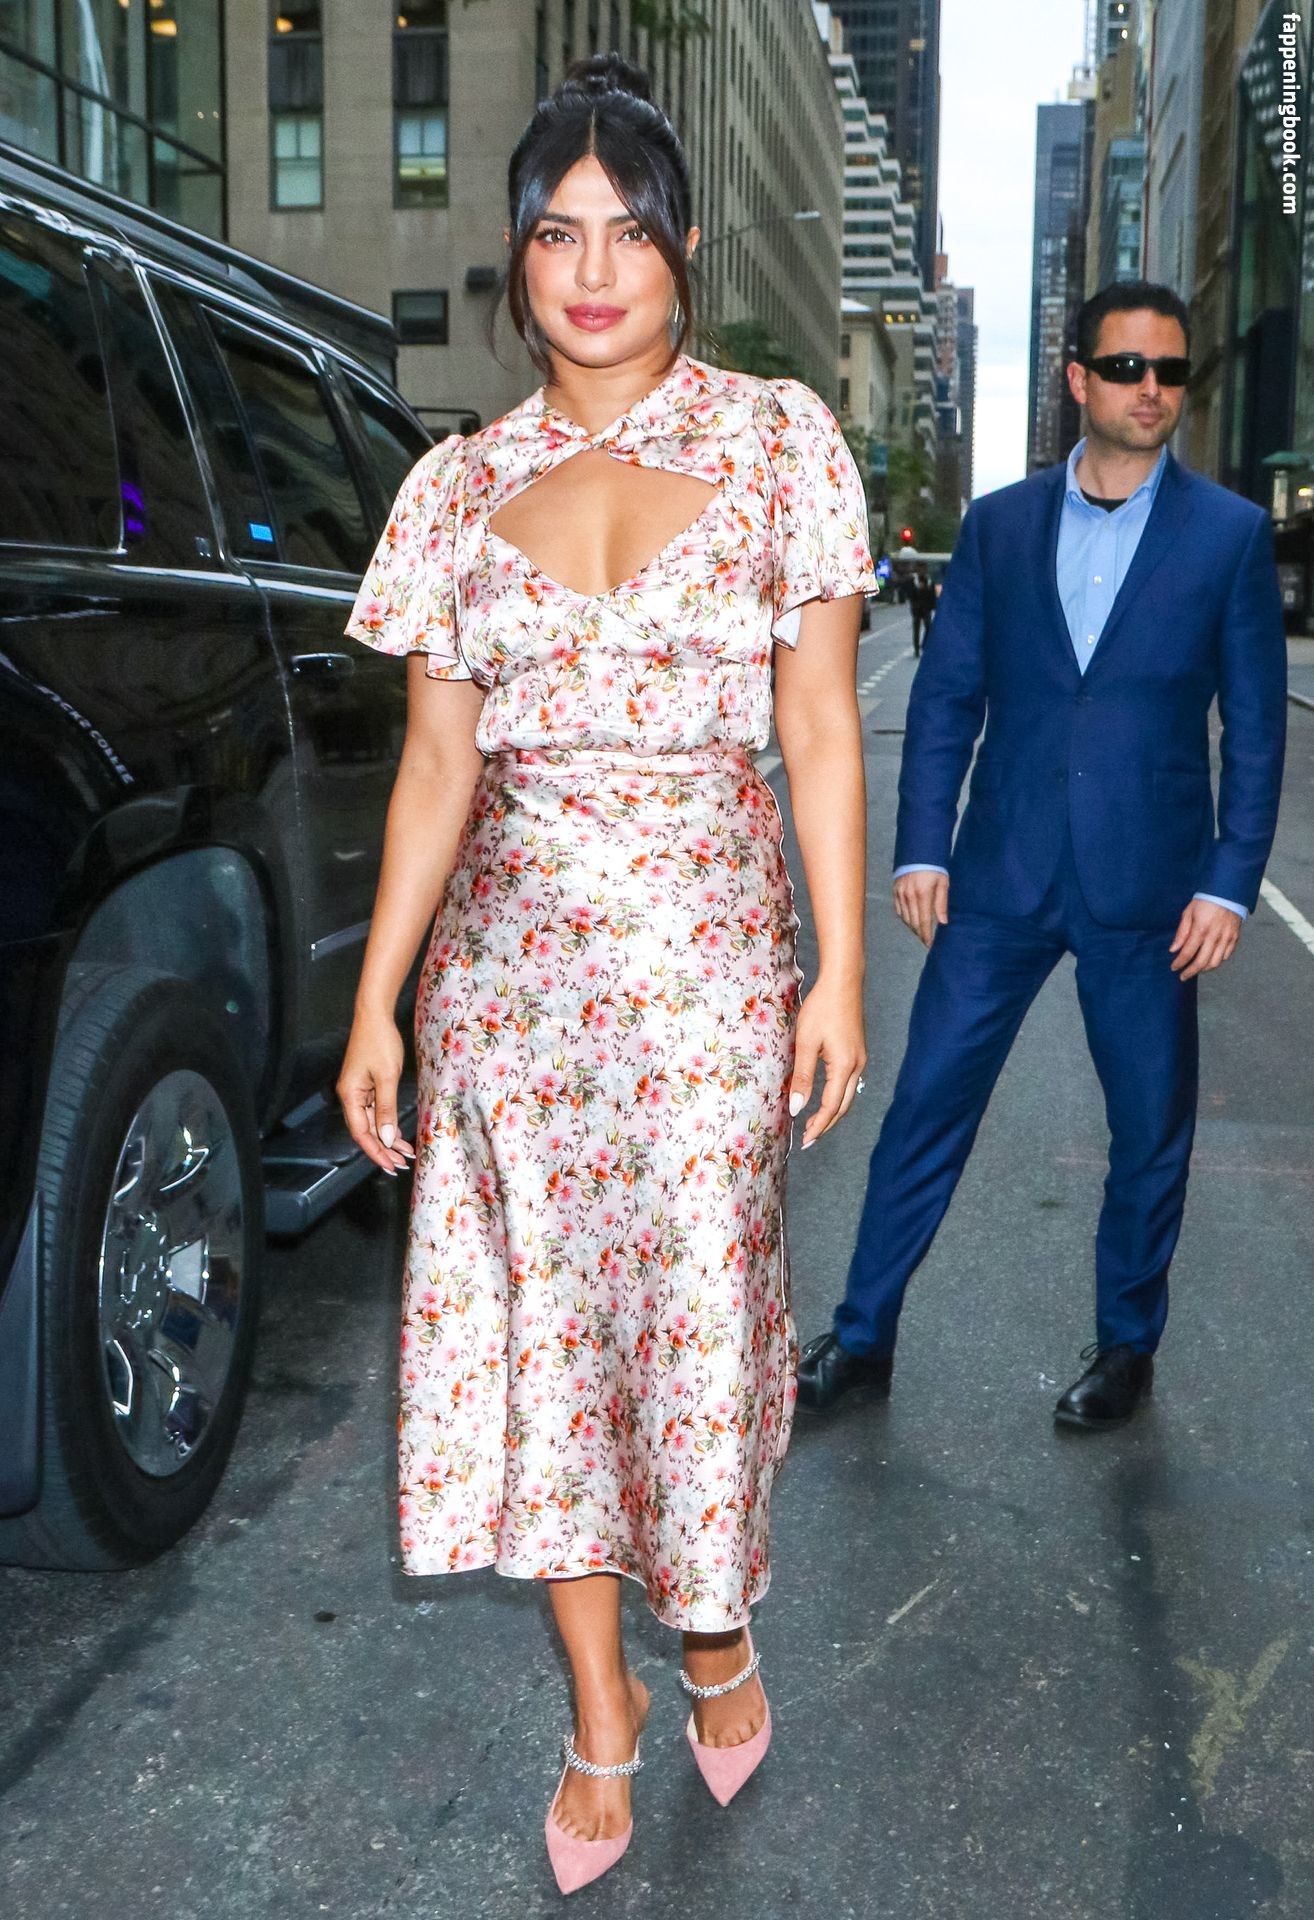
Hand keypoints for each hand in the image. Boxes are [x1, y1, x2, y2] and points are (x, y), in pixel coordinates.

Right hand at [336, 1007, 414, 1174]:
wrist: (375, 1016)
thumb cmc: (380, 1043)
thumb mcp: (387, 1077)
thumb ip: (386, 1109)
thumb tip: (385, 1138)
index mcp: (350, 1096)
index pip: (360, 1133)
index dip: (375, 1151)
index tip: (390, 1165)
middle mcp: (351, 1096)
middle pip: (366, 1131)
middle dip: (383, 1149)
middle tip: (401, 1164)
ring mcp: (359, 1090)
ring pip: (372, 1122)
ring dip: (387, 1138)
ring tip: (405, 1153)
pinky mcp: (367, 1084)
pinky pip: (376, 1110)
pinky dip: (387, 1123)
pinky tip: (398, 1134)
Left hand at [788, 975, 865, 1149]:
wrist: (843, 982)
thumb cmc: (822, 1008)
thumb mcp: (806, 1042)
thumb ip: (803, 1077)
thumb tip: (797, 1108)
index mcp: (845, 1066)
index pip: (832, 1107)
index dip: (818, 1126)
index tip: (805, 1140)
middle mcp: (857, 1066)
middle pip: (844, 1106)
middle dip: (826, 1125)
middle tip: (809, 1139)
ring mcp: (860, 1059)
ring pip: (848, 1096)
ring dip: (832, 1112)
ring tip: (814, 1123)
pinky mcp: (857, 1052)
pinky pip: (849, 1083)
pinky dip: (837, 1097)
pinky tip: (825, 1098)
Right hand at [893, 870, 948, 946]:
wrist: (918, 852)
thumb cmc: (934, 866)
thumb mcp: (943, 883)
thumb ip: (942, 903)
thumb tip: (943, 922)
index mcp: (922, 894)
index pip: (924, 921)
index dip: (926, 935)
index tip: (929, 944)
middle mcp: (909, 895)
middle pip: (913, 922)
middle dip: (920, 933)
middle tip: (926, 940)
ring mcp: (900, 894)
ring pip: (905, 918)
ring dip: (913, 927)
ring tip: (920, 932)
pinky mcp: (896, 891)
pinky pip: (899, 911)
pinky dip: (905, 918)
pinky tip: (912, 921)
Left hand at [1169, 899, 1242, 980]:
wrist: (1228, 892)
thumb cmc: (1206, 900)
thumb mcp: (1188, 912)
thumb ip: (1181, 932)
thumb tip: (1173, 949)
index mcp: (1201, 929)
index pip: (1187, 953)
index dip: (1179, 963)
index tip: (1174, 968)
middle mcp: (1214, 936)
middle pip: (1202, 962)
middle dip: (1190, 972)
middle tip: (1183, 976)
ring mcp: (1226, 938)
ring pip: (1215, 963)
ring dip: (1203, 969)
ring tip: (1195, 969)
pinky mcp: (1234, 938)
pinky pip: (1226, 956)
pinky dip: (1217, 961)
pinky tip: (1209, 960)